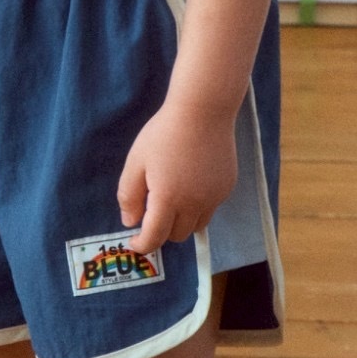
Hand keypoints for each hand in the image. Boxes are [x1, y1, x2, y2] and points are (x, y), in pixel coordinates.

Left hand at [117, 96, 237, 254]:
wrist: (203, 111)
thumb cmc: (164, 134)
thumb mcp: (136, 162)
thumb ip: (129, 195)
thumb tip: (130, 222)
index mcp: (168, 199)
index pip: (155, 238)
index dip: (142, 245)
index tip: (134, 241)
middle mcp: (195, 204)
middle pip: (177, 235)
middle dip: (162, 231)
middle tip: (151, 212)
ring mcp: (215, 197)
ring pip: (197, 226)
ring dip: (182, 222)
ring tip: (172, 199)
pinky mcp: (227, 187)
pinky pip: (210, 208)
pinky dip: (198, 206)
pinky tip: (191, 182)